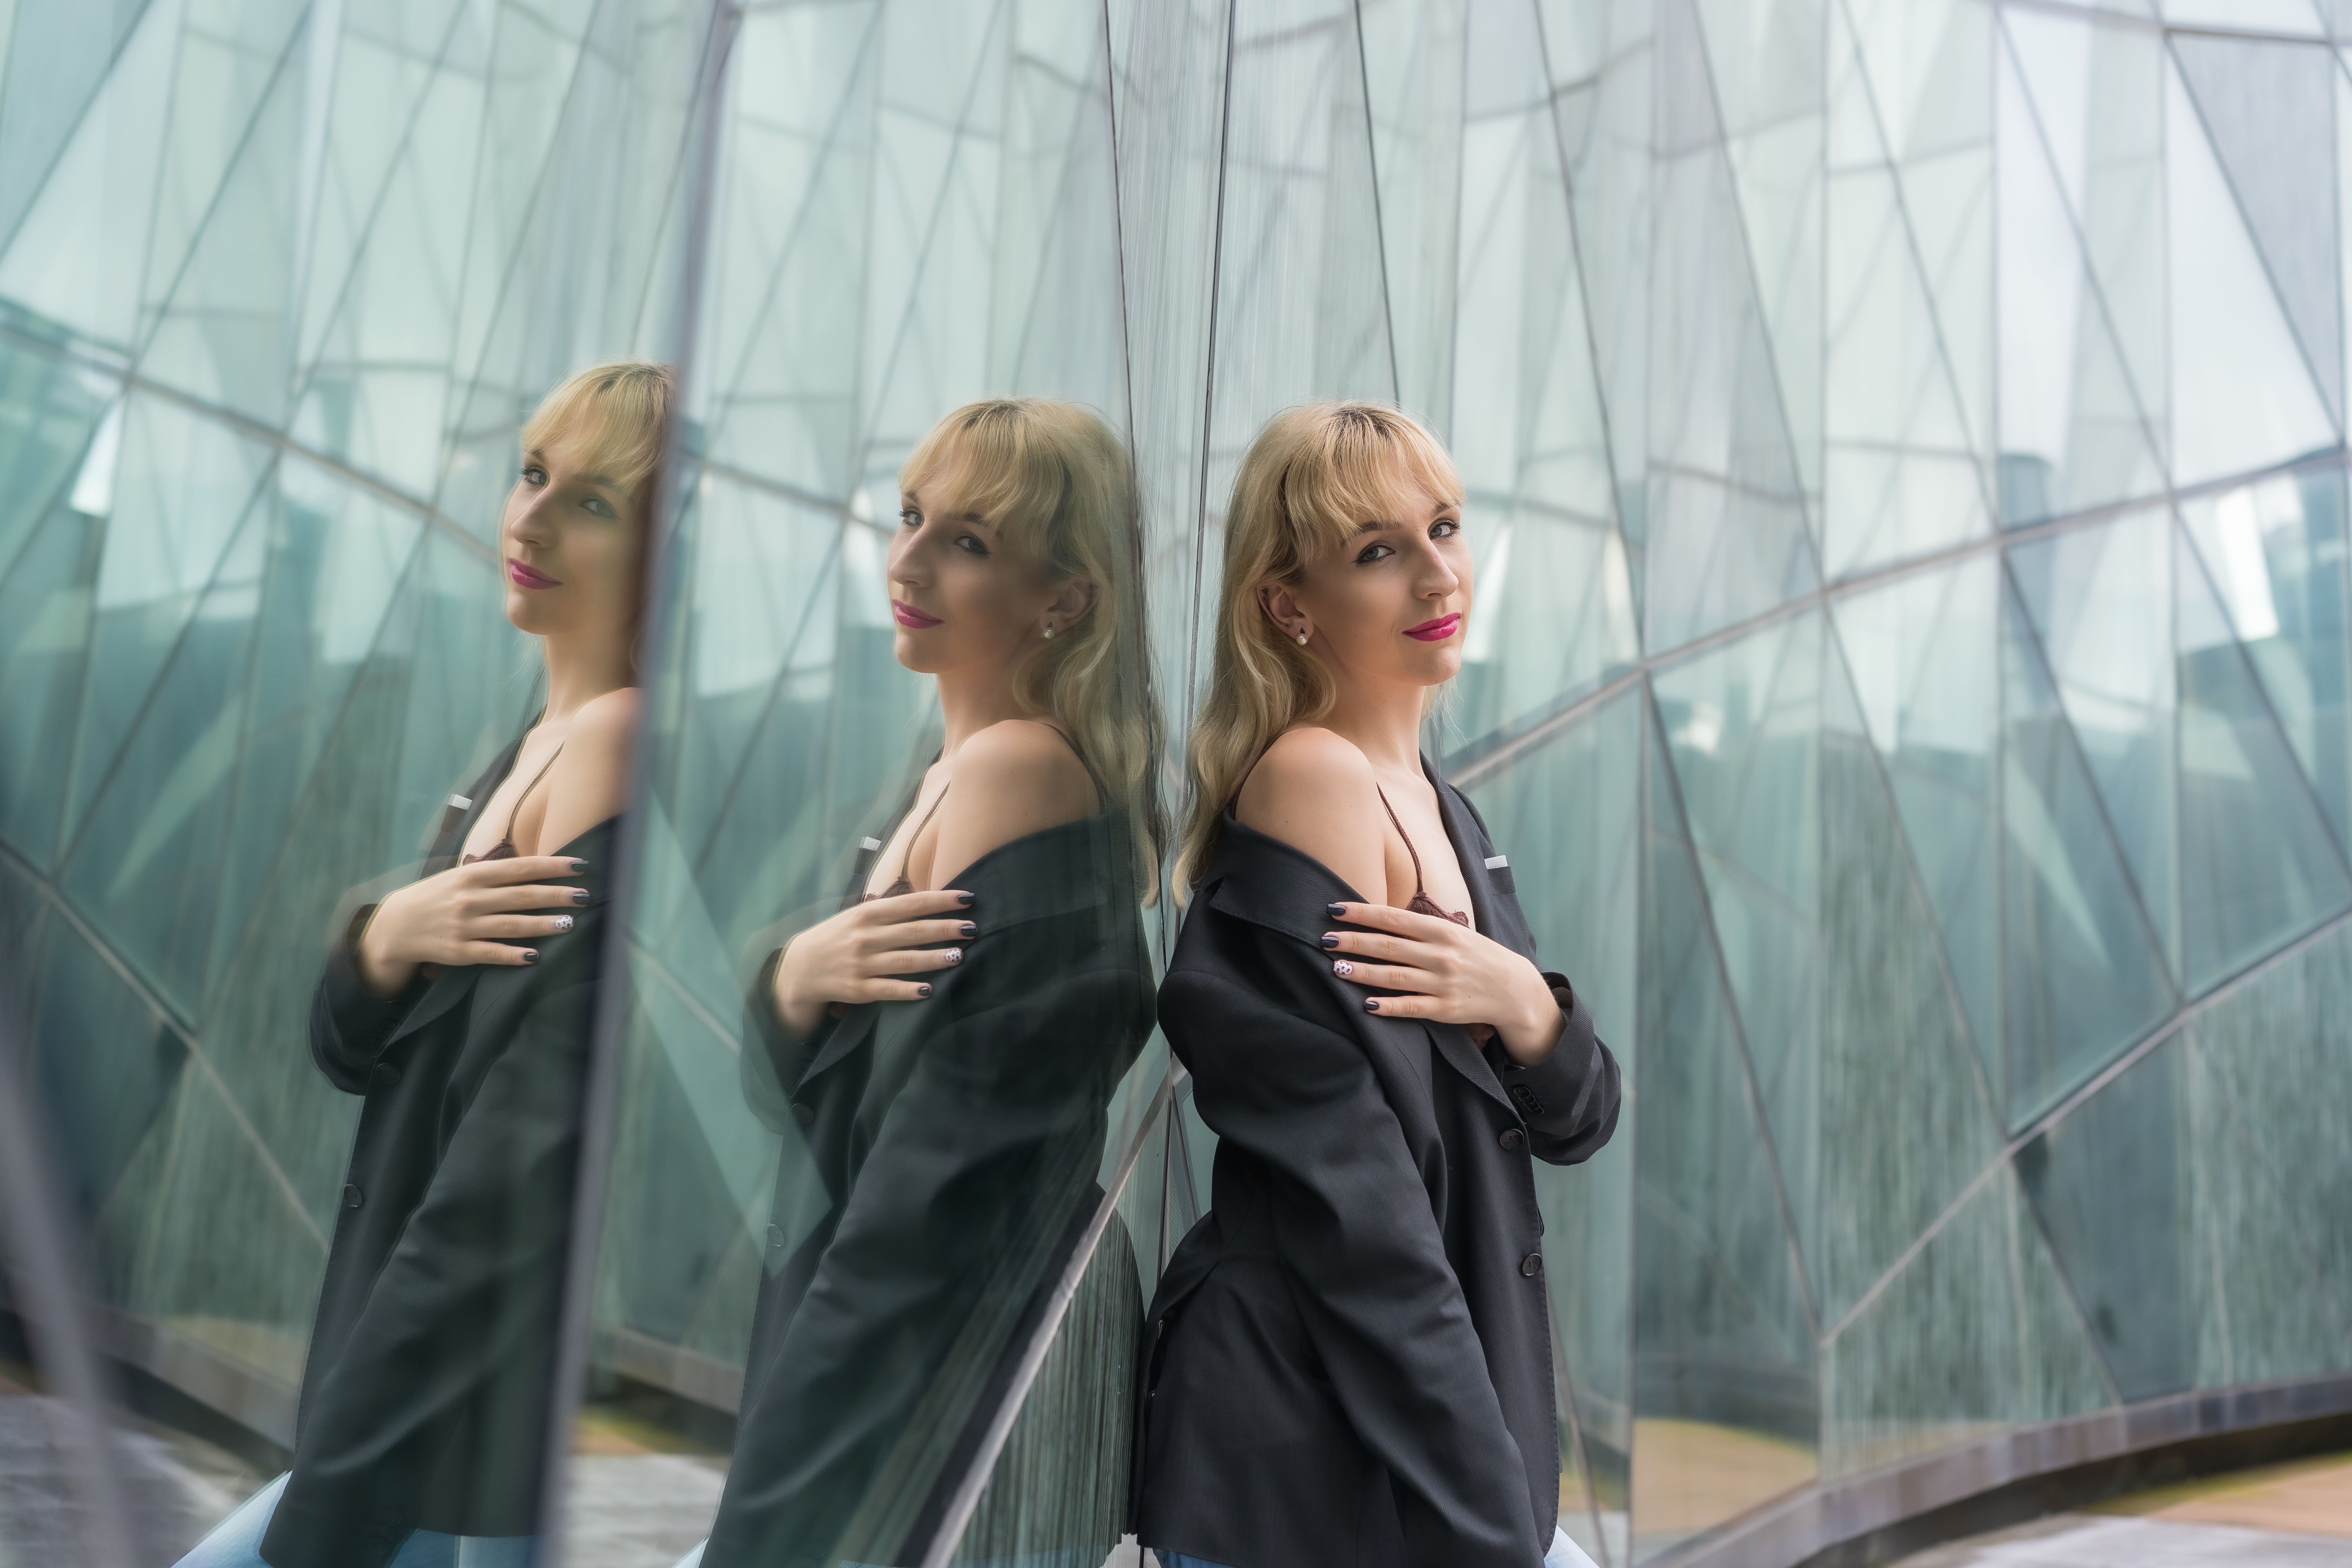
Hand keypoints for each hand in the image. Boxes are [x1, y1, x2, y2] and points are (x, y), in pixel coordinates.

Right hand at [356, 855, 589, 996]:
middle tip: (584, 896)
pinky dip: (514, 955)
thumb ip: (493, 873)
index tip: (580, 865)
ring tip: (570, 923)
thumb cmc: (437, 896)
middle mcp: (470, 899)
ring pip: (511, 925)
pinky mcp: (459, 952)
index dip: (552, 866)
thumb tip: (535, 867)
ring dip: (543, 924)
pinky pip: (491, 953)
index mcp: (473, 875)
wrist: (396, 924)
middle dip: (556, 895)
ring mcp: (464, 926)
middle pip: (521, 896)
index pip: (520, 868)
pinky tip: (536, 956)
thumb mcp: (460, 876)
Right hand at [771, 889, 975, 1040]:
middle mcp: (865, 937)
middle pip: (912, 932)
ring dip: (934, 958)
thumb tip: (926, 901)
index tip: (968, 898)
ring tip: (959, 955)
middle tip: (972, 928)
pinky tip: (929, 990)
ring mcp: (861, 964)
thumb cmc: (836, 937)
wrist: (799, 968)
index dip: (940, 901)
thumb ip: (886, 910)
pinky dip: (909, 990)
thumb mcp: (856, 916)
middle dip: (944, 929)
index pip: (910, 904)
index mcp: (867, 914)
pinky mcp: (858, 989)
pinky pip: (888, 989)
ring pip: (905, 961)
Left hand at [1321, 901, 1566, 1065]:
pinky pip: (1411, 1007)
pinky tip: (1366, 1005)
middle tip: (1324, 938)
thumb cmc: (1476, 956)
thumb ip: (1420, 927)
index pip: (1394, 918)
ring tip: (1336, 967)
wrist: (1515, 988)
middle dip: (1354, 941)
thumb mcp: (1454, 933)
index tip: (1334, 909)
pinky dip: (1388, 1006)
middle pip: (1389, 946)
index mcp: (1441, 930)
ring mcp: (1443, 983)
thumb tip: (1379, 917)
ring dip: (1363, 972)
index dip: (1362, 913)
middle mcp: (1441, 955)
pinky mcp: (1445, 1009)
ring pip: (1395, 977)